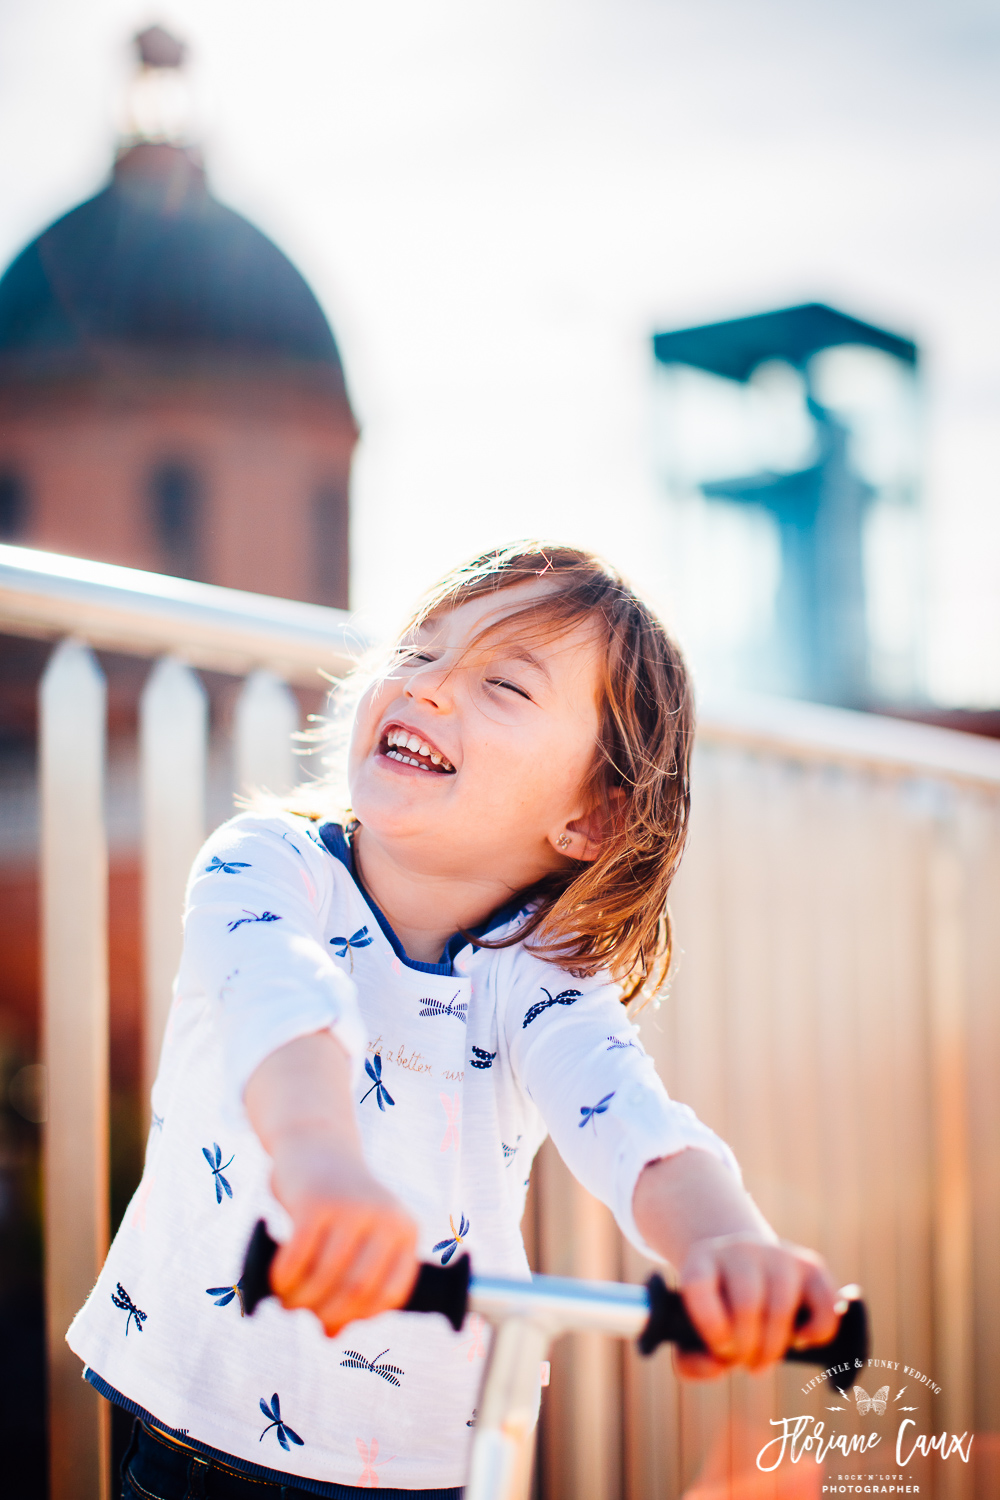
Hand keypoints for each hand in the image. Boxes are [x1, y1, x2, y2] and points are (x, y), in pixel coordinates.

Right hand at [267, 1130, 418, 1337]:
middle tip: (305, 1313)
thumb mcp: (358, 1240)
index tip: (337, 1319)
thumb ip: (351, 1282)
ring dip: (300, 1301)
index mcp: (405, 1230)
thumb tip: (332, 1334)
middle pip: (356, 1291)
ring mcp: (351, 1208)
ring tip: (288, 1301)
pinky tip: (278, 1282)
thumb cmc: (338, 1206)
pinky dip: (284, 1280)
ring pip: (324, 1279)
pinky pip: (297, 1259)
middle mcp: (385, 1217)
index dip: (361, 1316)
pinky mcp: (316, 1202)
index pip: (391, 1294)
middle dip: (326, 1312)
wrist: (316, 1145)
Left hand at [673, 1232, 839, 1379]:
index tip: (721, 1350)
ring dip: (773, 1348)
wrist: (744, 1268)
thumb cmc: (717, 1311)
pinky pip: (825, 1302)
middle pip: (746, 1302)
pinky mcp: (811, 1266)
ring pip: (781, 1306)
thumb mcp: (692, 1330)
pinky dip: (818, 1331)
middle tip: (746, 1364)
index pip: (698, 1285)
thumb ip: (691, 1361)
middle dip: (747, 1348)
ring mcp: (778, 1254)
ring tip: (764, 1362)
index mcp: (701, 1260)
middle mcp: (739, 1250)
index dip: (710, 1326)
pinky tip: (801, 1341)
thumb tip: (717, 1365)